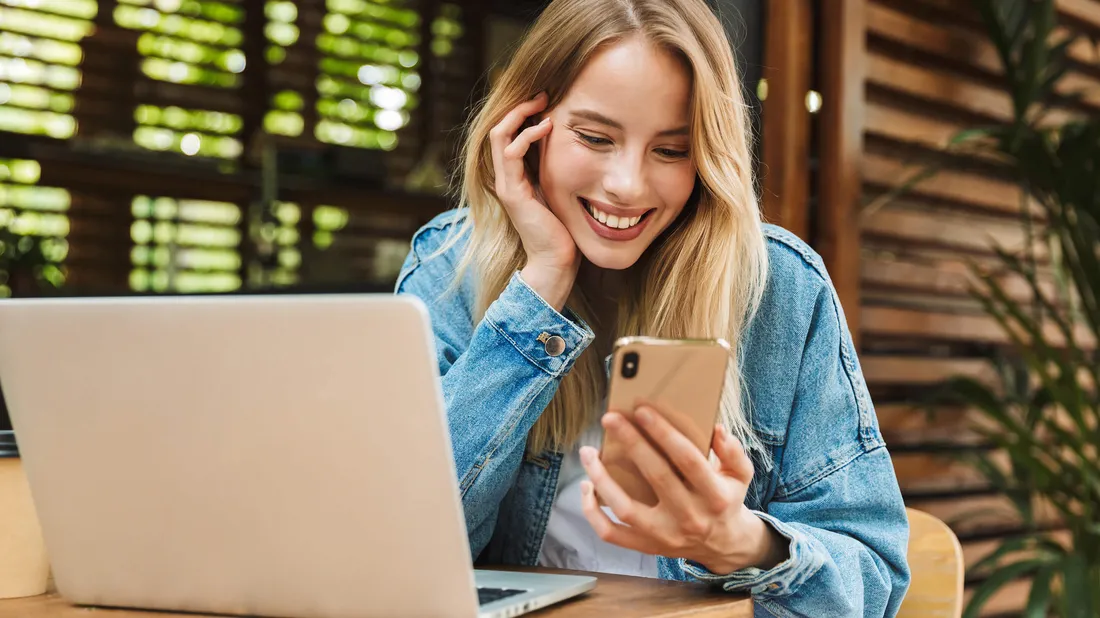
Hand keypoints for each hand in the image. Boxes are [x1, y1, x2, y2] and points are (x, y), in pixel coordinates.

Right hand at [488, 92, 579, 309]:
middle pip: (499, 128)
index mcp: (515, 175)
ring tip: (543, 104)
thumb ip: (559, 168)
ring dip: (520, 115)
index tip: (548, 100)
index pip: (508, 133)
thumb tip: (575, 142)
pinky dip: (527, 136)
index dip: (524, 113)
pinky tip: (547, 128)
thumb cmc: (564, 228)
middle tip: (544, 93)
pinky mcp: (512, 192)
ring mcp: (505, 184)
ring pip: (499, 135)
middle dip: (520, 107)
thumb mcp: (562, 189)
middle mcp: (505, 177)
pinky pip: (510, 153)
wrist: (556, 260)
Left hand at [578, 406, 787, 574]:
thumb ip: (732, 451)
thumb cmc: (726, 499)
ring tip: (588, 452)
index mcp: (715, 496)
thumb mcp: (740, 475)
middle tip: (610, 418)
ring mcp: (665, 536)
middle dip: (631, 443)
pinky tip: (586, 486)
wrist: (722, 545)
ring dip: (602, 478)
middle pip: (655, 476)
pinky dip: (593, 512)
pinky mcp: (646, 547)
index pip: (688, 459)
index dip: (664, 433)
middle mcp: (690, 517)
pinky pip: (611, 534)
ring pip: (625, 508)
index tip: (642, 410)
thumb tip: (717, 430)